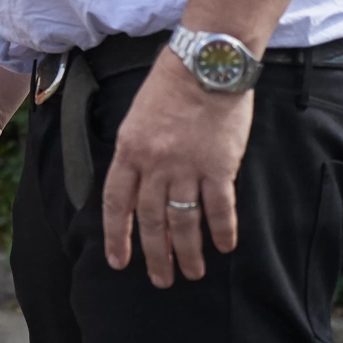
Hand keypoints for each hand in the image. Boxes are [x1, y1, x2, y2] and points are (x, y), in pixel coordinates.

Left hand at [101, 50, 252, 287]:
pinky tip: (225, 247)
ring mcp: (188, 167)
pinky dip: (223, 231)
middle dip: (155, 255)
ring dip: (188, 252)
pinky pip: (220, 209)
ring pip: (184, 222)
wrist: (206, 63)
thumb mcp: (136, 117)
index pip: (117, 203)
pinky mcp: (220, 166)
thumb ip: (135, 153)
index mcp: (129, 150)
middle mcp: (155, 164)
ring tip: (192, 273)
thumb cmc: (170, 84)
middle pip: (151, 221)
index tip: (119, 261)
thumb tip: (136, 185)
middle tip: (161, 279)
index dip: (118, 235)